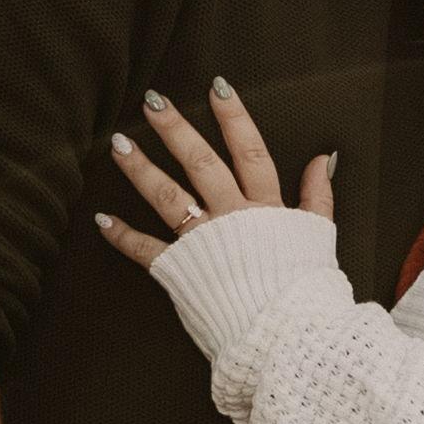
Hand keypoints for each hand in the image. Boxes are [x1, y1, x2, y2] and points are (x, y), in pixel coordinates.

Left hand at [98, 77, 336, 270]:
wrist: (287, 336)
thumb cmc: (305, 289)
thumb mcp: (320, 236)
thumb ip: (319, 195)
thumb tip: (322, 158)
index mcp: (266, 209)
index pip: (250, 152)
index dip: (234, 118)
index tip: (217, 87)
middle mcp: (231, 218)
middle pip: (201, 164)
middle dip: (175, 130)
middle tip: (152, 101)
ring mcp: (203, 244)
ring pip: (168, 197)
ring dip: (140, 169)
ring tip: (118, 143)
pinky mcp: (180, 273)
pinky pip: (145, 250)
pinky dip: (122, 236)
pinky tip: (101, 219)